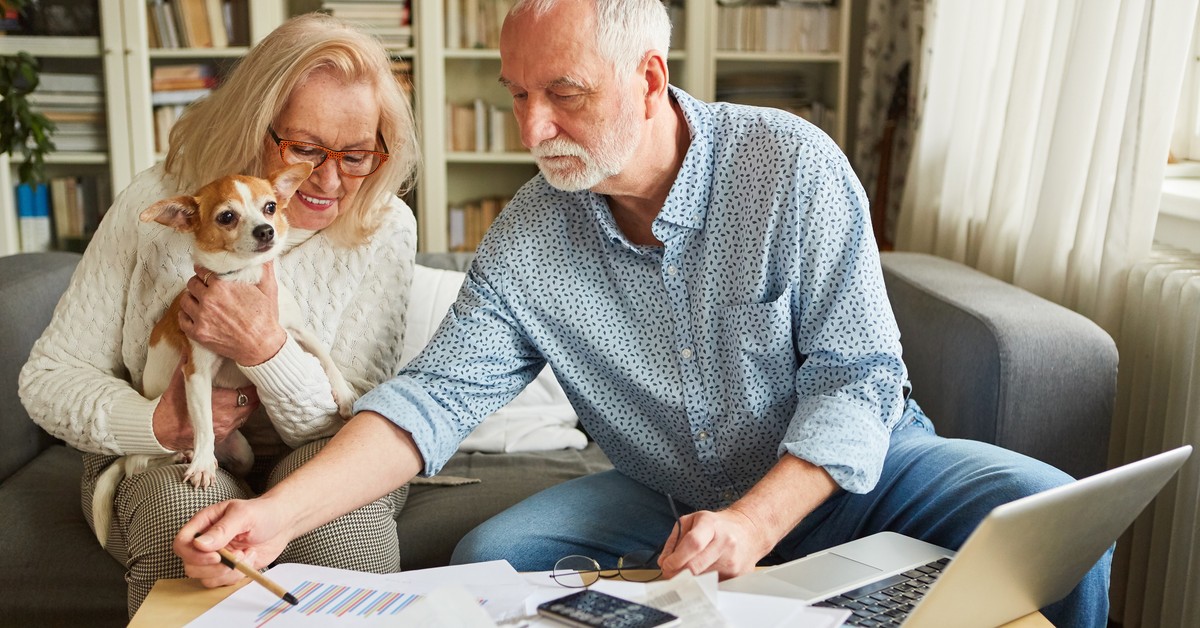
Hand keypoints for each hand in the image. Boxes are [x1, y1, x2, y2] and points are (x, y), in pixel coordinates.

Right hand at [152, 361, 259, 450]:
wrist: (160, 433)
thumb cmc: (170, 407)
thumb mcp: (179, 381)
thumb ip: (189, 362)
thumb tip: (192, 344)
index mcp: (221, 403)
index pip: (249, 393)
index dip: (252, 385)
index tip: (251, 377)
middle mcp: (227, 418)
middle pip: (252, 405)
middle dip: (252, 396)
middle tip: (249, 386)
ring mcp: (225, 430)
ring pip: (245, 416)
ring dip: (245, 407)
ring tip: (242, 396)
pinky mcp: (220, 438)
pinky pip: (236, 427)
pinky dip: (237, 418)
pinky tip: (231, 410)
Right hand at [174, 497, 292, 587]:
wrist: (282, 524)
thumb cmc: (263, 512)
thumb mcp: (244, 515)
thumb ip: (222, 529)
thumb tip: (199, 544)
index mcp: (204, 523)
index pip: (182, 543)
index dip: (193, 554)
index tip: (216, 556)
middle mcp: (206, 542)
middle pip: (190, 565)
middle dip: (215, 567)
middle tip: (238, 555)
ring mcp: (216, 557)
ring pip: (205, 577)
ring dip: (229, 572)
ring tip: (247, 554)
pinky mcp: (228, 569)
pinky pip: (221, 582)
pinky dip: (237, 576)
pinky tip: (250, 559)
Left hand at [179, 263, 286, 365]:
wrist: (262, 346)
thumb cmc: (266, 318)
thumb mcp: (269, 289)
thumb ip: (265, 268)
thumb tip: (266, 254)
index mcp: (223, 286)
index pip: (203, 270)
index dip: (206, 271)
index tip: (208, 274)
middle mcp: (209, 300)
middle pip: (192, 283)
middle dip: (198, 284)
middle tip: (206, 289)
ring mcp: (201, 317)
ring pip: (185, 300)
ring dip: (191, 298)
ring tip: (200, 301)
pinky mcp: (198, 333)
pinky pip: (182, 319)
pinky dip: (186, 315)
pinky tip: (194, 315)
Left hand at [658, 507, 773, 579]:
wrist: (748, 530)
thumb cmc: (718, 525)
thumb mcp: (692, 521)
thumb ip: (674, 539)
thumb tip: (663, 561)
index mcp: (711, 525)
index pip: (693, 544)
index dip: (676, 558)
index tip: (666, 565)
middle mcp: (725, 543)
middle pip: (696, 567)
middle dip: (677, 573)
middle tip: (669, 573)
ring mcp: (733, 561)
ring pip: (701, 579)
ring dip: (689, 578)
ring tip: (687, 569)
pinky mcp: (738, 575)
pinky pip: (712, 583)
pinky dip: (703, 581)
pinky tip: (705, 571)